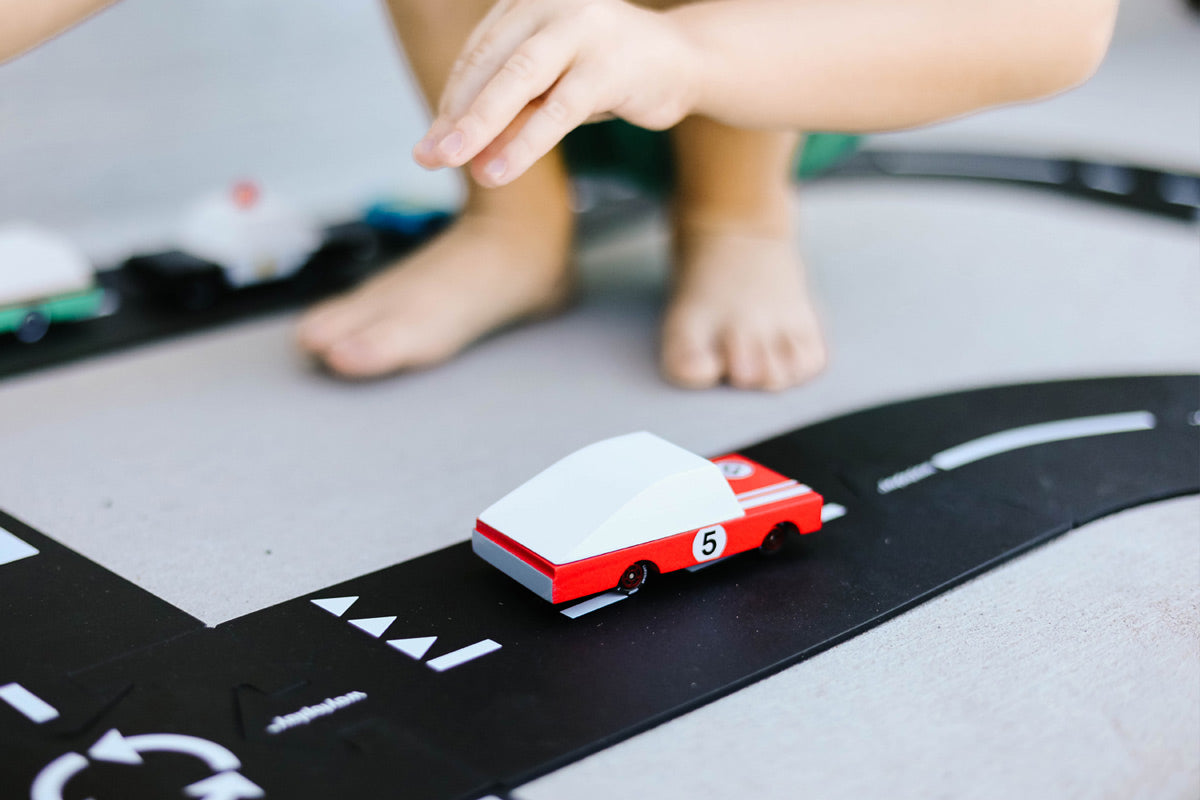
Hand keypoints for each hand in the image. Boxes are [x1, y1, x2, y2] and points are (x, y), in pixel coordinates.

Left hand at [412, 0, 701, 186]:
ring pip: (517, 80)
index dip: (453, 100)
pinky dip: (525, 144)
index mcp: (528, 1)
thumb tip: (455, 152)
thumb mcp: (551, 89)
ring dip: (481, 125)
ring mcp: (583, 29)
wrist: (687, 63)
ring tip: (453, 163)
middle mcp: (552, 4)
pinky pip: (557, 110)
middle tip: (426, 157)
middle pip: (489, 63)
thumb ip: (509, 112)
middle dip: (456, 114)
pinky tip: (499, 172)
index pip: (478, 53)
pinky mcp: (609, 65)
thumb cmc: (610, 74)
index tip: (433, 141)